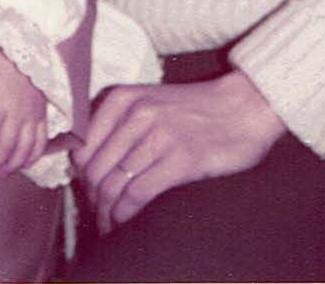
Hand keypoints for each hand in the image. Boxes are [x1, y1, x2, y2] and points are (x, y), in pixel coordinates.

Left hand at [0, 49, 47, 177]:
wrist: (25, 50)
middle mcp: (17, 111)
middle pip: (5, 146)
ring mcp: (32, 115)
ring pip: (24, 148)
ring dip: (11, 165)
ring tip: (0, 173)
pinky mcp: (42, 115)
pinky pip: (40, 141)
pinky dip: (32, 157)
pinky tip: (22, 165)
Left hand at [73, 70, 285, 232]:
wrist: (243, 107)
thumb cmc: (196, 109)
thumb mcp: (149, 102)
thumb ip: (119, 123)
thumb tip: (88, 163)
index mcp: (124, 99)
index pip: (82, 146)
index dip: (81, 176)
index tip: (87, 192)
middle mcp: (137, 114)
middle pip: (95, 170)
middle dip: (92, 200)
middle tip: (98, 215)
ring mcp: (159, 136)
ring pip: (113, 184)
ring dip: (106, 213)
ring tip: (108, 226)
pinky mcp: (181, 159)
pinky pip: (138, 194)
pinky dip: (124, 215)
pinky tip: (123, 223)